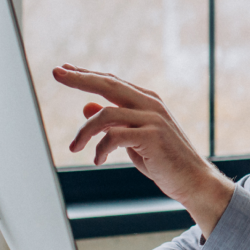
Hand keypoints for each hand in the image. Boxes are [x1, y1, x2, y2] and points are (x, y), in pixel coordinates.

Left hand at [53, 64, 234, 235]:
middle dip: (79, 79)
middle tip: (56, 73)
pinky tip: (99, 160)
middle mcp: (150, 103)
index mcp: (147, 100)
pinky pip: (113, 136)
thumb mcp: (134, 138)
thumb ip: (114, 121)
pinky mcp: (151, 136)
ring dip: (84, 132)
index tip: (64, 70)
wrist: (193, 179)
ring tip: (74, 148)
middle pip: (108, 84)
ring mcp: (152, 118)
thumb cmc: (163, 159)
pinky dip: (100, 150)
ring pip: (105, 113)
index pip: (111, 81)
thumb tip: (87, 106)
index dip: (87, 75)